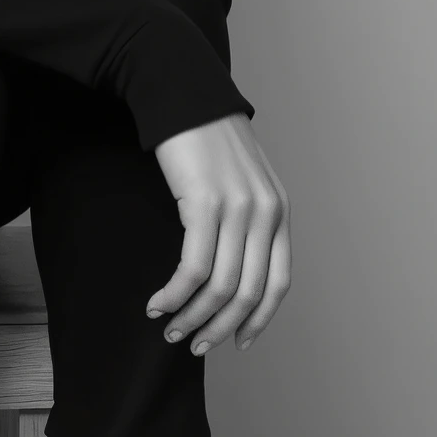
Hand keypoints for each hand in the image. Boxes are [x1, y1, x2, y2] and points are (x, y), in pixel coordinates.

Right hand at [147, 113, 291, 353]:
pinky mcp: (204, 203)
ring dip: (192, 316)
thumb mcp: (239, 180)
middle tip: (193, 344)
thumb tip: (231, 266)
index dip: (258, 320)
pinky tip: (157, 303)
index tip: (237, 342)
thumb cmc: (203, 137)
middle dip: (220, 328)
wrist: (183, 93)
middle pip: (249, 293)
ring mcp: (238, 208)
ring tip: (168, 328)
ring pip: (220, 286)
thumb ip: (245, 218)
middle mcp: (266, 213)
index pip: (278, 284)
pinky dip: (174, 293)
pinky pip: (193, 267)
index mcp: (279, 211)